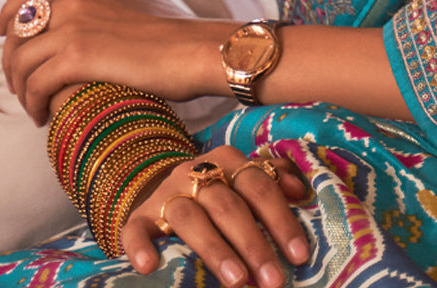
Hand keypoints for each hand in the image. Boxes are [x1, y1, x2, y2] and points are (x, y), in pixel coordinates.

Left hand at [0, 0, 229, 123]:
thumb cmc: (180, 29)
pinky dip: (33, 103)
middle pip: (17, 29)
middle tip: (18, 84)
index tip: (3, 33)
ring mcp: (74, 26)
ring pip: (21, 60)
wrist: (198, 48)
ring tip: (32, 108)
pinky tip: (43, 117)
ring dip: (20, 88)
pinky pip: (36, 83)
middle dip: (10, 59)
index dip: (9, 13)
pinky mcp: (78, 57)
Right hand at [122, 146, 310, 282]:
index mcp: (227, 161)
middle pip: (228, 205)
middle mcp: (196, 172)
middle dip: (253, 244)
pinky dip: (142, 247)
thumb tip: (300, 190)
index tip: (299, 255)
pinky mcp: (138, 217)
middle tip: (272, 280)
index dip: (280, 220)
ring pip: (190, 218)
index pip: (259, 187)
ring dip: (214, 249)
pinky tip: (150, 267)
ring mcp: (165, 194)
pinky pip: (136, 229)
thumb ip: (272, 180)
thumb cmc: (215, 193)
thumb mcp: (242, 180)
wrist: (161, 191)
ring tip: (236, 281)